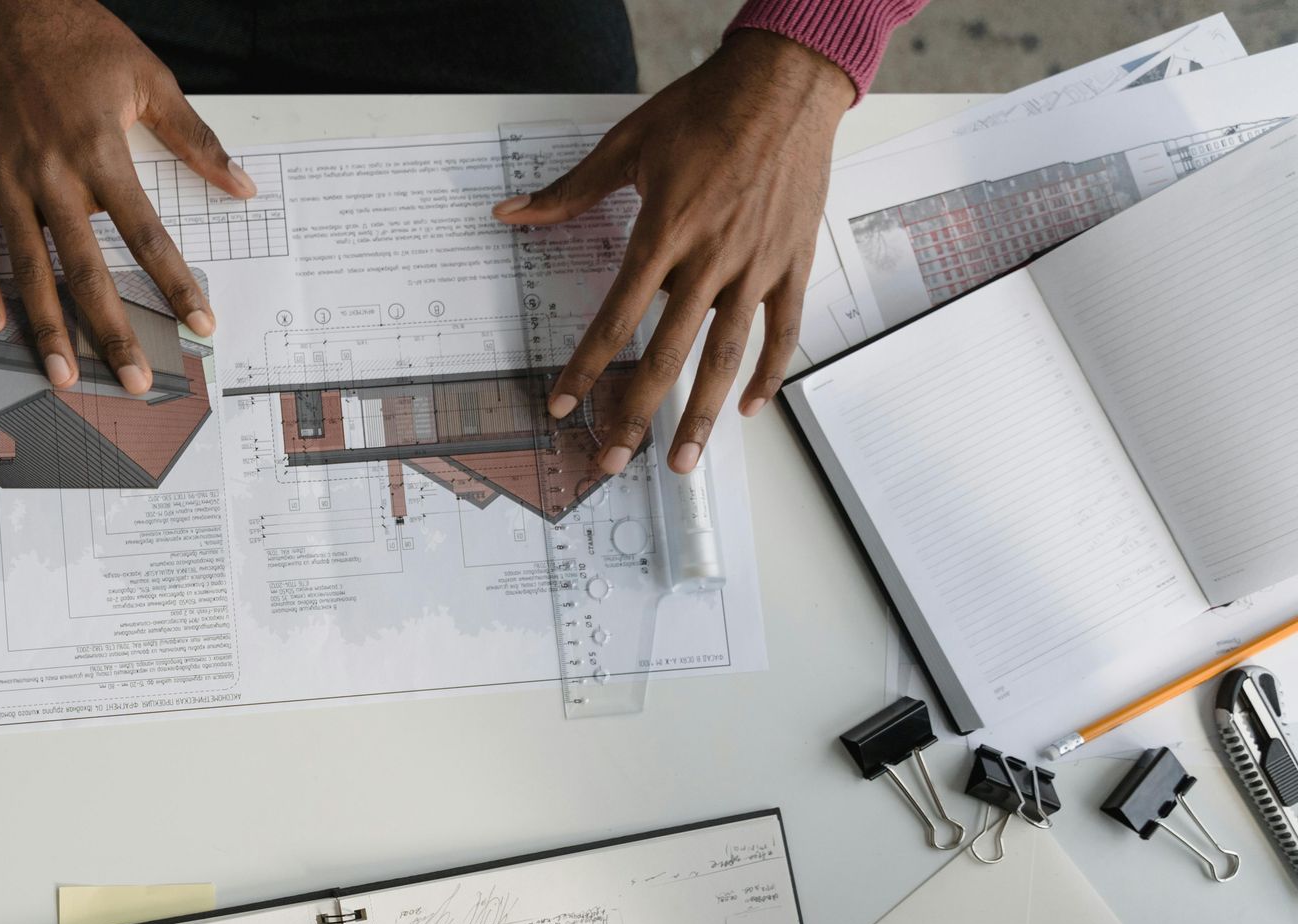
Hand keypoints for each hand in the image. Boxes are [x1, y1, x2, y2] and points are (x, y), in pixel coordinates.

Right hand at [0, 0, 254, 392]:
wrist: (4, 2)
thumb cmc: (78, 38)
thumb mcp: (149, 78)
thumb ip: (195, 138)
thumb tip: (242, 185)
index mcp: (100, 152)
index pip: (146, 235)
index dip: (175, 284)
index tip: (200, 322)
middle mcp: (51, 173)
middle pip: (86, 269)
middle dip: (111, 331)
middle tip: (131, 379)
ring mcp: (6, 177)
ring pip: (28, 268)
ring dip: (45, 326)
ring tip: (61, 372)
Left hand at [493, 29, 853, 472]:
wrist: (786, 83)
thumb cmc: (707, 109)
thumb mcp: (629, 144)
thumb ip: (570, 191)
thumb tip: (510, 213)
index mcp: (664, 232)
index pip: (615, 317)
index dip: (584, 367)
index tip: (561, 405)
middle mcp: (710, 259)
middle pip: (667, 354)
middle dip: (636, 415)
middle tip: (613, 461)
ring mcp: (756, 266)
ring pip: (726, 356)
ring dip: (702, 415)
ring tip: (683, 460)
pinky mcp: (792, 263)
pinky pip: (783, 331)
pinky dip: (767, 372)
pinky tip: (748, 408)